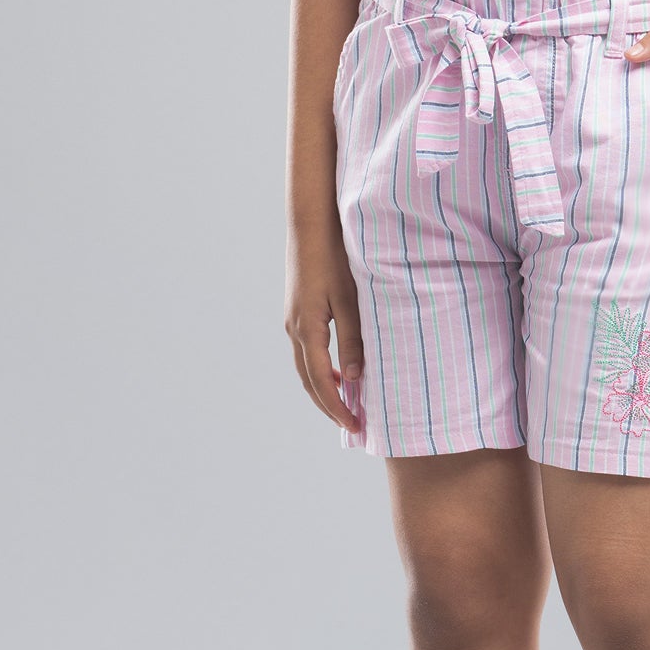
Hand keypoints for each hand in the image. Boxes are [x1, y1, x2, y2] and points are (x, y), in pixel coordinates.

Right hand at [285, 223, 364, 432]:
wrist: (310, 222)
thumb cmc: (334, 255)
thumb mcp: (350, 298)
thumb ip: (354, 338)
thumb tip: (357, 378)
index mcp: (307, 329)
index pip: (322, 381)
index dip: (337, 407)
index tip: (355, 426)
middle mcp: (294, 328)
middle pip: (309, 380)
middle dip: (329, 405)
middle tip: (352, 425)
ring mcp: (293, 319)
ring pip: (306, 366)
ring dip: (324, 387)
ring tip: (348, 403)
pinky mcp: (298, 310)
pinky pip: (307, 350)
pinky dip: (321, 368)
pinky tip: (339, 369)